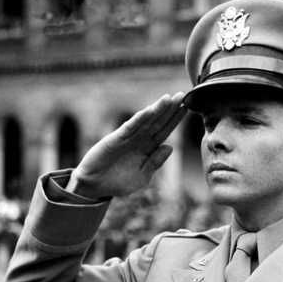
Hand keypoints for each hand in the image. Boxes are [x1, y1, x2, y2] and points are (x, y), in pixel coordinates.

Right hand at [67, 92, 186, 199]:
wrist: (95, 186)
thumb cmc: (118, 183)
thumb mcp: (142, 176)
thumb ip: (155, 162)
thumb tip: (170, 147)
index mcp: (147, 149)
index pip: (164, 131)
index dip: (175, 120)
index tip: (187, 108)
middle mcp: (139, 140)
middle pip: (158, 122)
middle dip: (170, 110)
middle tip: (183, 95)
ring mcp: (128, 138)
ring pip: (146, 121)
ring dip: (157, 110)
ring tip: (169, 98)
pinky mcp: (116, 139)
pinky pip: (130, 127)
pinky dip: (140, 119)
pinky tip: (150, 111)